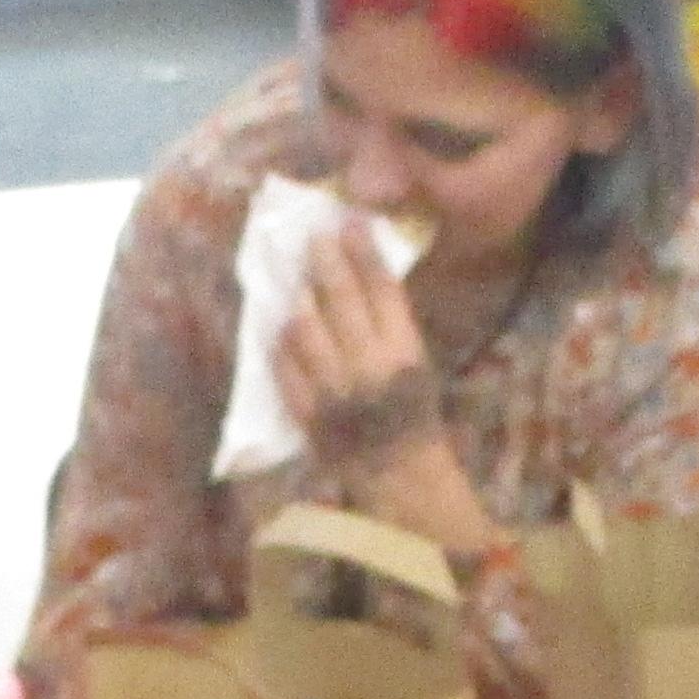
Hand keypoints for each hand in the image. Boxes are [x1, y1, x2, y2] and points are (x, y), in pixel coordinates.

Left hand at [276, 227, 433, 452]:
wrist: (399, 474)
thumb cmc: (415, 415)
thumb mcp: (417, 363)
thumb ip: (391, 324)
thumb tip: (363, 276)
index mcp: (403, 351)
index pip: (381, 289)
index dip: (363, 252)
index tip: (349, 224)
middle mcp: (368, 366)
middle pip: (340, 299)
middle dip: (324, 261)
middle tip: (313, 237)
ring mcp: (334, 389)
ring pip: (305, 329)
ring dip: (298, 298)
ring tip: (294, 279)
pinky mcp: (307, 411)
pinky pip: (285, 367)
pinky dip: (281, 343)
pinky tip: (281, 326)